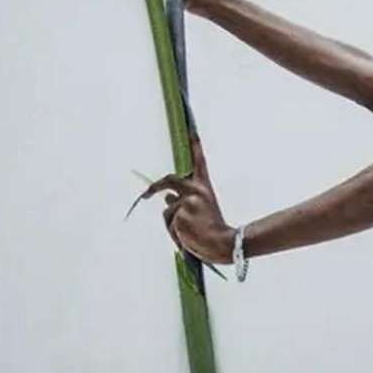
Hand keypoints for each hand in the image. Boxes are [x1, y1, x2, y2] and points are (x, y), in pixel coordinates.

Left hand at [133, 135, 235, 263]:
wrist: (224, 243)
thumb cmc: (214, 230)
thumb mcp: (203, 211)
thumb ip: (185, 201)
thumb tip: (166, 199)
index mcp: (205, 188)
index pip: (199, 161)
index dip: (195, 144)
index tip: (191, 128)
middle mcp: (195, 190)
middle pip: (168, 181)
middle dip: (154, 187)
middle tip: (147, 194)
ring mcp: (186, 202)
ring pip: (167, 211)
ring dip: (173, 223)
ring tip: (190, 232)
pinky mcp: (179, 214)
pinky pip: (169, 224)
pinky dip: (175, 234)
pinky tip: (188, 238)